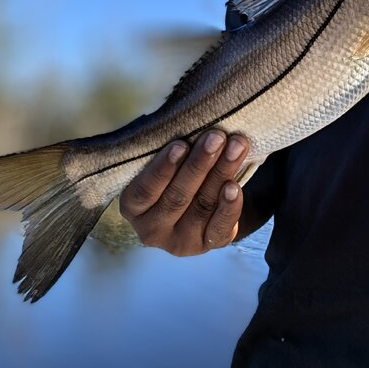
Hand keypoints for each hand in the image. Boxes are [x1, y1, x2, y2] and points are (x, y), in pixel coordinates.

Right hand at [119, 131, 247, 255]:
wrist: (200, 201)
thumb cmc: (176, 174)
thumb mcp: (165, 165)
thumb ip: (170, 152)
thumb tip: (187, 123)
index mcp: (133, 207)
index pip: (144, 191)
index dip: (162, 169)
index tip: (180, 144)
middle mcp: (152, 229)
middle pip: (176, 197)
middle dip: (199, 165)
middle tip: (216, 138)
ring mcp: (180, 242)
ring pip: (202, 206)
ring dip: (220, 173)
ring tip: (235, 147)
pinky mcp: (207, 245)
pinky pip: (219, 228)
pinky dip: (229, 207)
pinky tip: (235, 187)